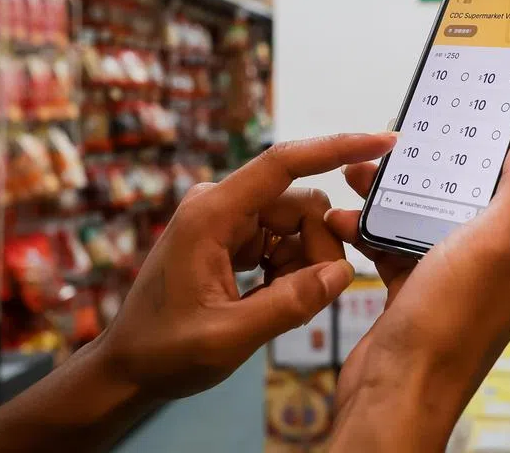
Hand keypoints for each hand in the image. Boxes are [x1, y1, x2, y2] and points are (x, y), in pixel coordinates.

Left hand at [95, 132, 396, 399]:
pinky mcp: (233, 238)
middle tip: (306, 299)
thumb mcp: (229, 337)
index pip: (284, 163)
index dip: (337, 148)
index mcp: (212, 214)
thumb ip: (290, 304)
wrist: (125, 369)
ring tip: (274, 307)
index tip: (384, 141)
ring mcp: (227, 220)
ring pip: (299, 226)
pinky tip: (268, 301)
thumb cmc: (164, 352)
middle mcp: (220, 205)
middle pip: (302, 205)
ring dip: (302, 266)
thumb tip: (342, 272)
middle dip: (317, 250)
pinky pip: (285, 241)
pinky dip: (290, 271)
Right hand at [324, 121, 509, 451]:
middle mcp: (492, 264)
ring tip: (357, 176)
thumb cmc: (447, 326)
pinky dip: (368, 230)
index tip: (466, 115)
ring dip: (389, 196)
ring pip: (423, 218)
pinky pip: (392, 246)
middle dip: (428, 167)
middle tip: (397, 143)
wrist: (394, 392)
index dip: (492, 148)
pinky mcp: (414, 291)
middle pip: (462, 196)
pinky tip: (343, 219)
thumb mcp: (493, 243)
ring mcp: (451, 279)